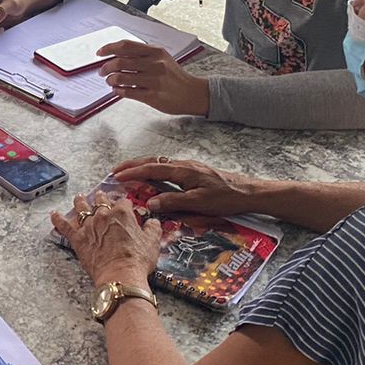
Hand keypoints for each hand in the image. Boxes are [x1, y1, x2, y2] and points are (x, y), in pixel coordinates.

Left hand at [50, 193, 161, 286]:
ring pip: (82, 208)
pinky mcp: (78, 239)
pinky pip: (64, 226)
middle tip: (101, 195)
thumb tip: (153, 222)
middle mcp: (103, 215)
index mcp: (122, 213)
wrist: (120, 275)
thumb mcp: (152, 242)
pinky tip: (53, 215)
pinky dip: (58, 220)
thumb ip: (153, 228)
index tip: (124, 204)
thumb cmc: (136, 260)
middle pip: (101, 201)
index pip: (123, 202)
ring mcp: (89, 226)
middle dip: (101, 197)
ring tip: (79, 197)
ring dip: (80, 201)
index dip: (124, 202)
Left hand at [98, 42, 210, 115]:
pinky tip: (117, 91)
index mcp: (155, 52)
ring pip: (122, 77)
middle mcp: (155, 64)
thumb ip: (142, 55)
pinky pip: (129, 92)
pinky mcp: (153, 96)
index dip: (109, 48)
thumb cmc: (174, 76)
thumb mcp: (162, 58)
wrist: (193, 93)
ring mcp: (154, 80)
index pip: (126, 46)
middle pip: (120, 61)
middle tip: (102, 72)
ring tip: (110, 82)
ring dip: (111, 80)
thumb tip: (116, 55)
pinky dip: (119, 91)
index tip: (100, 53)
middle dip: (106, 67)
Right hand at [110, 157, 256, 217]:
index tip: (117, 175)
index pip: (151, 169)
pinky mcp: (194, 173)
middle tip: (116, 170)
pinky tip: (154, 178)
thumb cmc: (226, 198)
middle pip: (153, 161)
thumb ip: (173, 202)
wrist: (248, 192)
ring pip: (160, 163)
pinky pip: (168, 168)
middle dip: (133, 165)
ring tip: (130, 173)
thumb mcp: (198, 203)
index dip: (133, 172)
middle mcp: (184, 165)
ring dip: (143, 167)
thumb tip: (149, 202)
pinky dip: (154, 171)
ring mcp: (189, 168)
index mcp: (183, 171)